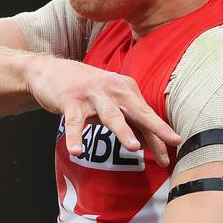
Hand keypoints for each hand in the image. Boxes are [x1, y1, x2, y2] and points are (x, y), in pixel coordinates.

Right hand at [24, 56, 179, 164]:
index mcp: (125, 89)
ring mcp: (92, 94)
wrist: (49, 71)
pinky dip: (75, 137)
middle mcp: (112, 89)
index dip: (160, 134)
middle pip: (137, 111)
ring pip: (110, 114)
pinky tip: (77, 151)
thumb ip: (128, 120)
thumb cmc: (84, 90)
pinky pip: (74, 122)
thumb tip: (148, 142)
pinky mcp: (70, 100)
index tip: (172, 152)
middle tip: (171, 142)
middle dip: (156, 127)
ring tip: (134, 147)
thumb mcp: (109, 103)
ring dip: (123, 130)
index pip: (146, 115)